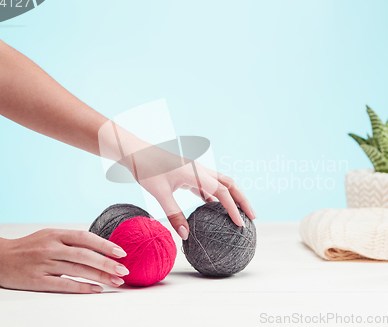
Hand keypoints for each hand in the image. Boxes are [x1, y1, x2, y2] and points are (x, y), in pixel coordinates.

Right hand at [0, 228, 128, 293]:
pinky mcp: (37, 280)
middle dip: (107, 264)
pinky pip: (63, 284)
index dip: (105, 245)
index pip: (86, 238)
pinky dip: (81, 287)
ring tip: (115, 281)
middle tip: (124, 270)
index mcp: (56, 234)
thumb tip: (100, 248)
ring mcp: (43, 263)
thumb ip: (71, 241)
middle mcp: (51, 247)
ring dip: (99, 277)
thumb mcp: (49, 236)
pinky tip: (95, 289)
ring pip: (77, 270)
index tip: (122, 253)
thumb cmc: (28, 247)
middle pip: (85, 255)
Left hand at [128, 144, 256, 239]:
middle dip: (243, 200)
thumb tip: (185, 235)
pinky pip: (208, 185)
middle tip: (252, 217)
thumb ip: (173, 214)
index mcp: (196, 173)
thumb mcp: (159, 193)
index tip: (241, 224)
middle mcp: (200, 170)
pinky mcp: (189, 174)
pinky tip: (214, 208)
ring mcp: (196, 171)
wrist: (135, 151)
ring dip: (232, 197)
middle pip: (230, 184)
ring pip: (221, 183)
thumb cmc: (146, 169)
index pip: (222, 192)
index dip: (233, 209)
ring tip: (239, 214)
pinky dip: (215, 196)